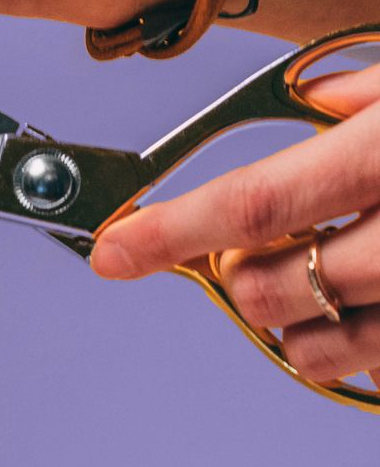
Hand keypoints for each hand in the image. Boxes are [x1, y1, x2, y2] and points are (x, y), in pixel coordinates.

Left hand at [90, 64, 379, 386]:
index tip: (112, 250)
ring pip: (311, 350)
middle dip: (237, 272)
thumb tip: (318, 98)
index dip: (170, 232)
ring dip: (292, 320)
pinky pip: (372, 369)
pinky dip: (357, 344)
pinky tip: (373, 304)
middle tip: (261, 244)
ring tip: (325, 276)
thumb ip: (373, 97)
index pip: (256, 204)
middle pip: (262, 288)